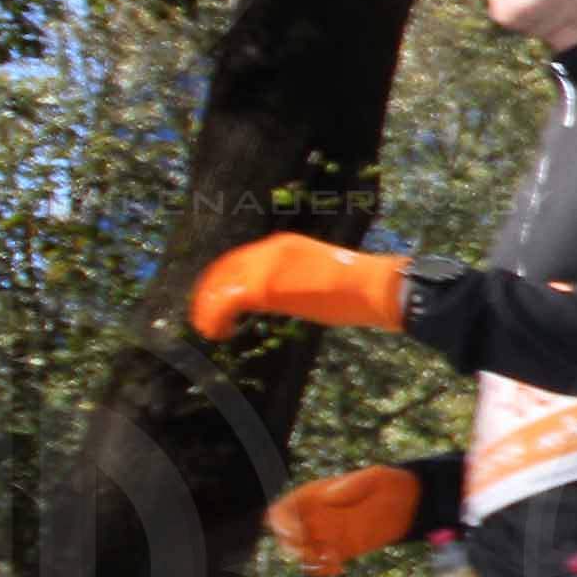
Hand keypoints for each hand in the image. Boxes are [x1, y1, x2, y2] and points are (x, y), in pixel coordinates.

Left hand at [190, 235, 410, 341]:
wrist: (371, 287)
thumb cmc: (356, 288)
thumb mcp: (316, 278)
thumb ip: (290, 284)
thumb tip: (274, 301)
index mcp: (284, 245)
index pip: (240, 260)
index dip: (223, 281)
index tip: (217, 300)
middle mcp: (270, 250)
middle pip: (224, 269)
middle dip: (209, 295)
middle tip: (205, 318)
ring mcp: (266, 267)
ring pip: (221, 286)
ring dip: (209, 309)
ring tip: (210, 329)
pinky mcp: (265, 287)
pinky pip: (228, 302)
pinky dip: (217, 317)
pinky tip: (221, 332)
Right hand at [262, 464, 421, 574]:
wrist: (408, 503)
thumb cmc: (387, 483)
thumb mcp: (375, 478)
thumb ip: (353, 485)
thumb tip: (327, 499)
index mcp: (313, 496)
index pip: (281, 511)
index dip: (282, 524)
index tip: (299, 533)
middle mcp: (313, 517)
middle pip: (284, 538)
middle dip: (293, 549)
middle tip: (317, 552)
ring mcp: (324, 536)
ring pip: (299, 554)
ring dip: (308, 562)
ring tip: (332, 561)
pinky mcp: (338, 551)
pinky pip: (319, 565)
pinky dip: (322, 570)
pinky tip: (339, 568)